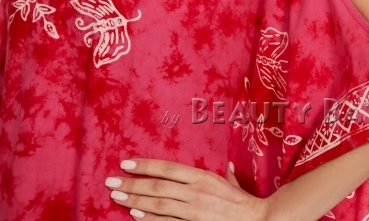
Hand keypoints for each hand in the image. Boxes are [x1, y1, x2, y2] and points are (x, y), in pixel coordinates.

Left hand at [105, 158, 267, 220]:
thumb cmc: (246, 203)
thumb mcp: (235, 185)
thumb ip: (228, 177)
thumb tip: (229, 168)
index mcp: (204, 177)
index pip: (168, 168)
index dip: (146, 165)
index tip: (127, 163)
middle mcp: (196, 192)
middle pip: (158, 186)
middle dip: (132, 183)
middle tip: (111, 182)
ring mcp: (193, 211)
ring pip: (158, 204)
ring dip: (135, 200)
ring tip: (117, 197)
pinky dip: (150, 219)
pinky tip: (135, 216)